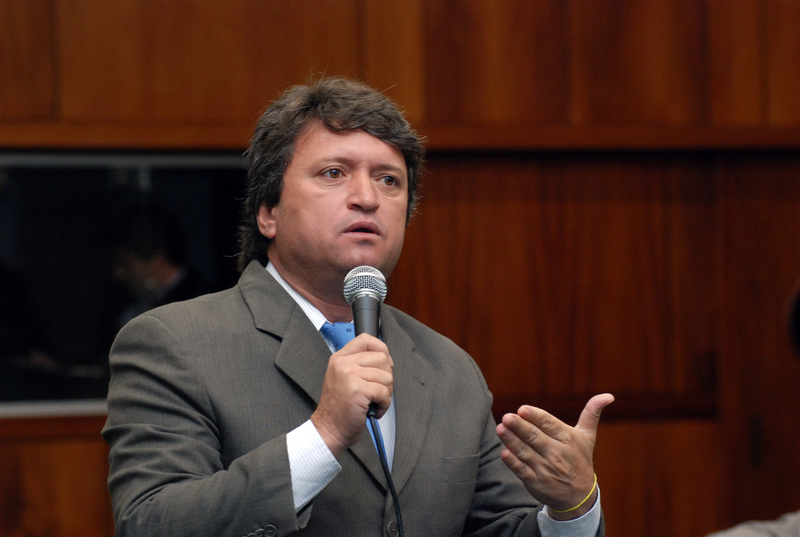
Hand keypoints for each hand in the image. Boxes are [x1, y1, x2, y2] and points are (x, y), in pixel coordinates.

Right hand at [311, 333, 393, 456]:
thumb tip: (387, 358)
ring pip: (386, 376)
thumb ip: (360, 364)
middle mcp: (343, 363)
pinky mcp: (358, 390)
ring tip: (374, 402)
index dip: (381, 350)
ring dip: (386, 393)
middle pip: (382, 358)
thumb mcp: (344, 378)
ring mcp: (350, 375)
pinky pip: (384, 392)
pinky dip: (384, 405)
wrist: (329, 429)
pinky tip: (374, 410)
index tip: (383, 365)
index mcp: (340, 358)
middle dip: (386, 377)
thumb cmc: (340, 408)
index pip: (366, 339)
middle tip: (377, 392)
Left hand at [495, 393, 613, 519]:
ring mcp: (545, 469)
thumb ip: (592, 413)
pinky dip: (513, 462)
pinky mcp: (536, 482)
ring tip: (501, 428)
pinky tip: (504, 452)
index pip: (549, 424)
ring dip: (511, 440)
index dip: (536, 416)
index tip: (522, 409)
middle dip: (520, 426)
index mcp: (568, 439)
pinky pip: (522, 470)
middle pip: (535, 437)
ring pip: (525, 452)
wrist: (579, 497)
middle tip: (507, 417)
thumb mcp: (588, 437)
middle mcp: (557, 453)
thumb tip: (608, 395)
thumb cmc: (579, 459)